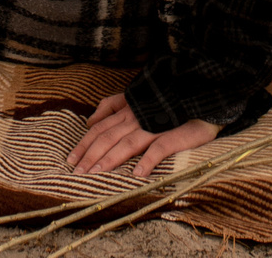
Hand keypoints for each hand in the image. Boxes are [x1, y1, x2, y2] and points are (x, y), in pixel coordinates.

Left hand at [65, 91, 219, 178]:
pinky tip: (138, 174)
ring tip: (97, 173)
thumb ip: (112, 105)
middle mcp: (137, 118)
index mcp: (127, 110)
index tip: (70, 160)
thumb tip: (89, 119)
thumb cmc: (167, 100)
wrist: (201, 97)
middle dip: (91, 155)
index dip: (84, 143)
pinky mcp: (175, 134)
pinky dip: (148, 160)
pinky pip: (159, 147)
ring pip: (128, 143)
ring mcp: (155, 126)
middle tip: (77, 173)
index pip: (100, 128)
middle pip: (108, 137)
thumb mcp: (136, 98)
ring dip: (110, 159)